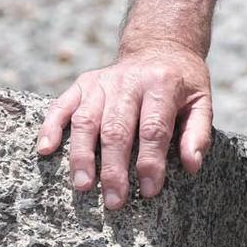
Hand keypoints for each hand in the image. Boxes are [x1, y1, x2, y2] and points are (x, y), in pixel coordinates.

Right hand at [35, 45, 212, 210]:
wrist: (160, 45)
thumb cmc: (182, 83)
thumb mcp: (201, 101)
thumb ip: (198, 133)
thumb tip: (192, 165)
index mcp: (162, 84)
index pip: (153, 128)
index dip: (150, 161)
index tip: (149, 190)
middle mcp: (129, 81)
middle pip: (117, 129)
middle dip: (114, 169)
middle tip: (114, 201)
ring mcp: (102, 82)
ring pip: (87, 121)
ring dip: (82, 156)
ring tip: (84, 186)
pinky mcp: (83, 83)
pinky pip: (61, 105)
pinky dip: (50, 127)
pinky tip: (45, 150)